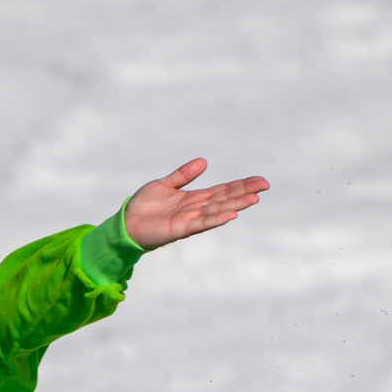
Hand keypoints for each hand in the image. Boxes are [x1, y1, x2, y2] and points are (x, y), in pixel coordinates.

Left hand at [122, 159, 268, 250]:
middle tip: (265, 185)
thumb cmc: (143, 207)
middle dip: (245, 192)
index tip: (259, 180)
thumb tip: (204, 162)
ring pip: (218, 210)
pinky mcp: (180, 229)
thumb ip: (183, 175)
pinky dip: (217, 219)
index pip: (222, 190)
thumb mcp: (165, 184)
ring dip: (237, 205)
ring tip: (255, 198)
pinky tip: (232, 214)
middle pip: (225, 199)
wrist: (126, 223)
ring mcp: (190, 220)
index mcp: (194, 199)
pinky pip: (202, 223)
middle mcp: (196, 209)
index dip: (241, 185)